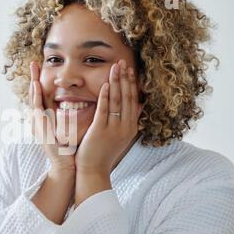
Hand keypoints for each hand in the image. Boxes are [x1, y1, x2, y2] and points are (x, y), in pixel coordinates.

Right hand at [29, 61, 75, 173]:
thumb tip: (78, 102)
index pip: (42, 96)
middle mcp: (39, 120)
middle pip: (34, 95)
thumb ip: (70, 114)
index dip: (41, 81)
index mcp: (46, 119)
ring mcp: (38, 125)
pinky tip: (37, 88)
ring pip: (34, 101)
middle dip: (33, 78)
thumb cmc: (70, 148)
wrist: (66, 165)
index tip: (42, 67)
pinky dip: (36, 98)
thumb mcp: (69, 127)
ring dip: (33, 85)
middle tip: (33, 62)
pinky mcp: (40, 130)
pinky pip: (37, 110)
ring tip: (33, 72)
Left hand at [75, 59, 142, 176]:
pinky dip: (106, 96)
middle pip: (127, 97)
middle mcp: (125, 127)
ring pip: (118, 101)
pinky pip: (105, 110)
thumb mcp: (121, 136)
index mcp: (130, 127)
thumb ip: (130, 120)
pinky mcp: (101, 131)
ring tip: (116, 67)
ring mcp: (114, 129)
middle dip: (125, 78)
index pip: (133, 100)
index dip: (131, 83)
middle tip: (123, 62)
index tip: (129, 69)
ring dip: (117, 82)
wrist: (93, 171)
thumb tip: (140, 105)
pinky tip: (106, 84)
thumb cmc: (103, 153)